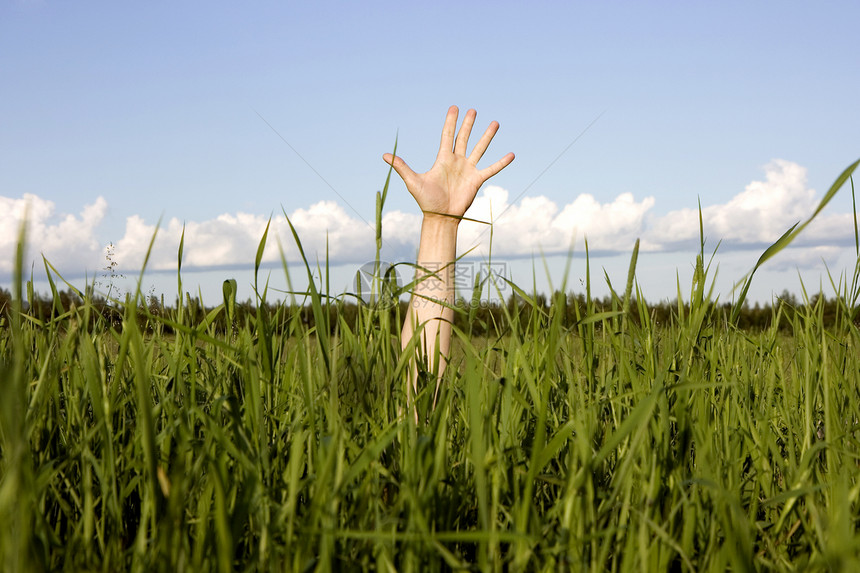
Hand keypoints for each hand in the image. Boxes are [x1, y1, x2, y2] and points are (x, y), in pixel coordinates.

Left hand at [383, 106, 514, 221]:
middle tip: (473, 110)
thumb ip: (401, 166)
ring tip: (495, 123)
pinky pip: (491, 169)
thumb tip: (384, 155)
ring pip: (480, 149)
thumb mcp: (413, 181)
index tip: (454, 108)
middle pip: (464, 138)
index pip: (447, 135)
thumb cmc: (426, 201)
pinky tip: (511, 154)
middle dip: (468, 124)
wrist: (440, 217)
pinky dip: (501, 163)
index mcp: (443, 159)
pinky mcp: (477, 180)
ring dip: (487, 136)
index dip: (450, 122)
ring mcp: (468, 170)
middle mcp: (457, 161)